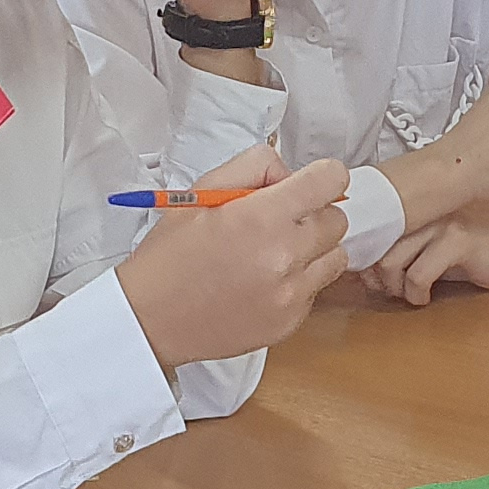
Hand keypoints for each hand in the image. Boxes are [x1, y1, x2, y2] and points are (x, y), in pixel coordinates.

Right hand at [116, 158, 353, 367]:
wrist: (150, 319)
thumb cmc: (171, 255)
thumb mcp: (201, 191)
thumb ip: (254, 167)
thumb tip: (289, 174)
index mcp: (262, 217)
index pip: (331, 180)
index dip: (322, 176)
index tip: (310, 184)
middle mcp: (285, 256)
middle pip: (338, 219)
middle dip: (314, 213)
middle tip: (279, 221)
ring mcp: (291, 294)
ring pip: (335, 256)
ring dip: (313, 249)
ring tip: (274, 254)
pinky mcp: (290, 322)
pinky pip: (316, 290)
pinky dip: (299, 282)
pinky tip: (263, 282)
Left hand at [362, 205, 488, 307]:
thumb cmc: (469, 255)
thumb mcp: (427, 255)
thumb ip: (397, 259)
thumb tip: (363, 275)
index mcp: (410, 215)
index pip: (370, 236)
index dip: (365, 265)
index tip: (373, 283)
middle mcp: (421, 215)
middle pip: (376, 251)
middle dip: (379, 280)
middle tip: (395, 292)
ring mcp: (440, 226)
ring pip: (391, 261)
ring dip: (396, 288)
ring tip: (411, 295)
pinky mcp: (458, 242)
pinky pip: (419, 273)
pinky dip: (416, 293)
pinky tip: (426, 297)